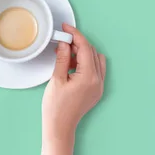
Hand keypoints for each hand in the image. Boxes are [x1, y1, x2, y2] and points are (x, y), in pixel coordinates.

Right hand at [42, 24, 105, 143]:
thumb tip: (64, 43)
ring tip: (65, 54)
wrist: (60, 127)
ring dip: (82, 53)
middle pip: (92, 52)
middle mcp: (98, 81)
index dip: (75, 35)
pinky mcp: (96, 90)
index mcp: (89, 77)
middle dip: (78, 43)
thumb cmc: (56, 107)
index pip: (85, 48)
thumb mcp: (56, 79)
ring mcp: (99, 86)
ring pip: (96, 60)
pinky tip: (70, 65)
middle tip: (62, 40)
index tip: (66, 28)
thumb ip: (62, 58)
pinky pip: (95, 70)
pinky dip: (85, 63)